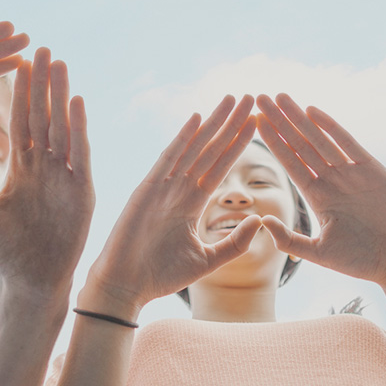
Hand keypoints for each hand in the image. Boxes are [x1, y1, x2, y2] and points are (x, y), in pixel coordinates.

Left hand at [0, 50, 93, 296]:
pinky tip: (77, 102)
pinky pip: (79, 153)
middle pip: (43, 114)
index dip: (21, 91)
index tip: (19, 60)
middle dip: (43, 82)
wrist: (29, 283)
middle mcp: (45, 164)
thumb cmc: (3, 250)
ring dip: (61, 95)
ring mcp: (64, 175)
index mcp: (21, 165)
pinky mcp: (80, 190)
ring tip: (60, 63)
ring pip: (62, 126)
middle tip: (43, 47)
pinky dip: (78, 128)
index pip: (20, 120)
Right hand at [81, 95, 259, 319]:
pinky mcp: (147, 189)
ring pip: (194, 147)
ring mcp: (163, 186)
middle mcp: (179, 188)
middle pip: (211, 148)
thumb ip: (234, 243)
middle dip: (231, 123)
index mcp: (191, 202)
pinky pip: (168, 159)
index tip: (257, 121)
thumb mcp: (207, 260)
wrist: (125, 287)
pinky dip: (182, 138)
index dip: (238, 143)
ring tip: (232, 99)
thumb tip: (260, 221)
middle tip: (250, 97)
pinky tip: (197, 118)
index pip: (221, 165)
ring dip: (214, 123)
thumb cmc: (160, 275)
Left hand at [256, 94, 385, 288]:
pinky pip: (347, 143)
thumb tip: (262, 221)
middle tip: (260, 98)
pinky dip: (330, 127)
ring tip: (279, 97)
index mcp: (318, 196)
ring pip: (319, 138)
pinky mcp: (371, 169)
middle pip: (300, 144)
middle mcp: (331, 179)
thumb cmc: (361, 260)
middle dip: (280, 122)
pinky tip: (312, 112)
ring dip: (299, 118)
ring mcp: (350, 172)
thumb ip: (289, 239)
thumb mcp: (320, 252)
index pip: (290, 162)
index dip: (273, 142)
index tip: (254, 122)